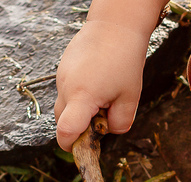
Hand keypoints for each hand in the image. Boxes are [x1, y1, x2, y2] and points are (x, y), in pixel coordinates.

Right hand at [54, 20, 148, 150]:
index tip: (87, 147)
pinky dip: (79, 97)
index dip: (73, 146)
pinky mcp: (62, 70)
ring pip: (65, 108)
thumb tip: (107, 131)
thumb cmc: (125, 60)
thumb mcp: (130, 98)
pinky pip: (67, 93)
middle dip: (80, 129)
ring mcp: (61, 77)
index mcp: (82, 97)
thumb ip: (120, 123)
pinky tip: (98, 82)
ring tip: (104, 94)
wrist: (114, 25)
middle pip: (63, 123)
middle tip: (104, 116)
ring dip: (81, 111)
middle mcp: (65, 87)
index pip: (65, 132)